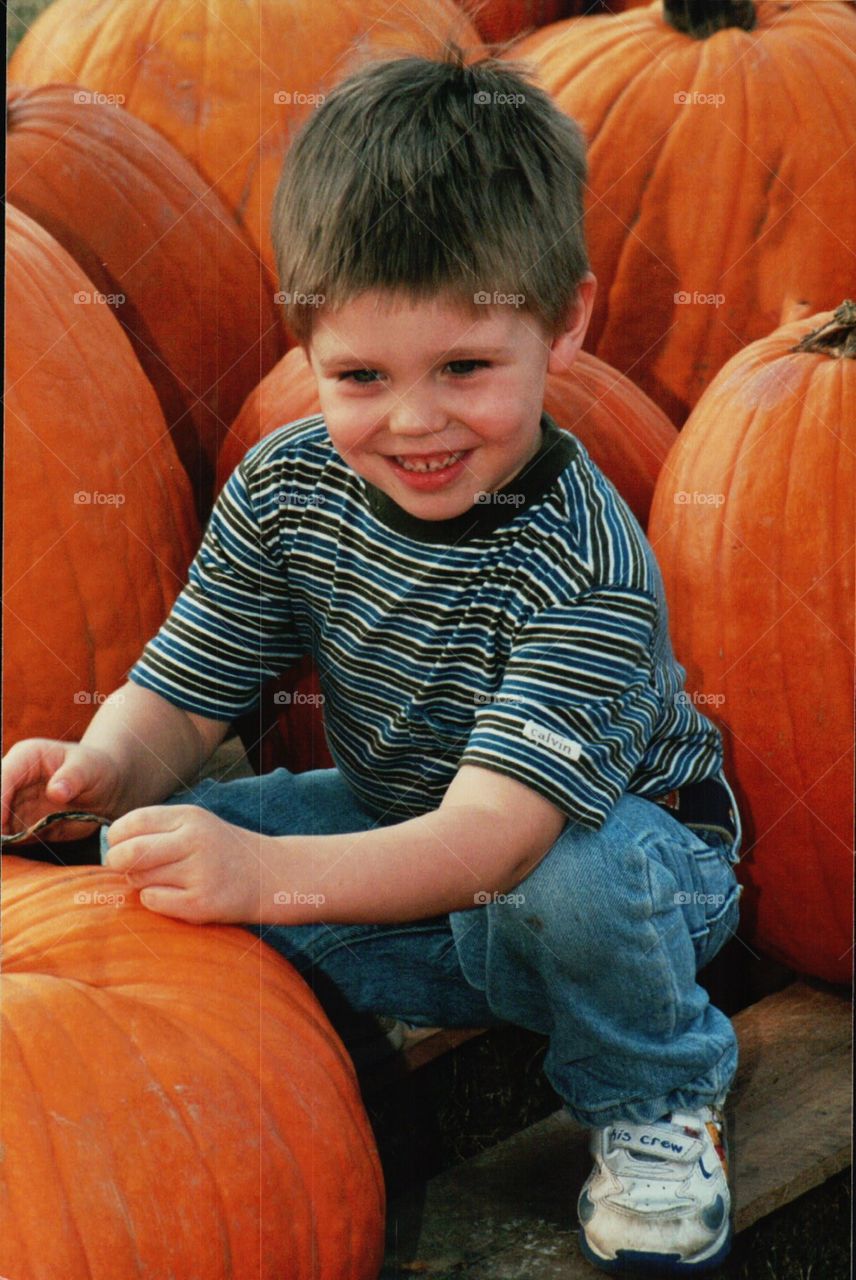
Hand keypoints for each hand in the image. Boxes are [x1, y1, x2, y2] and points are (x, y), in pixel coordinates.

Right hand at [1, 738, 122, 842]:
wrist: (106, 788)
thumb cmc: (97, 769)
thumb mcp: (90, 768)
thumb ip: (74, 777)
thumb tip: (55, 791)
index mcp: (26, 757)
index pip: (3, 777)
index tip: (2, 822)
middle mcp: (14, 780)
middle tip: (4, 841)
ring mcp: (15, 804)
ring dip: (1, 838)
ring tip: (7, 851)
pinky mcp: (21, 825)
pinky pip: (8, 838)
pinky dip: (7, 848)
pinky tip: (11, 857)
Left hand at [103, 805, 268, 923]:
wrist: (268, 876)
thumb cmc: (220, 850)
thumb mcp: (195, 825)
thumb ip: (156, 829)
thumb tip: (110, 844)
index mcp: (190, 817)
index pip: (133, 822)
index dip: (117, 836)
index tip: (120, 845)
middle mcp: (195, 840)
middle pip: (129, 853)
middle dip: (119, 863)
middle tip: (127, 868)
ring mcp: (199, 872)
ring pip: (139, 878)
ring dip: (140, 882)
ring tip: (161, 880)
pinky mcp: (201, 902)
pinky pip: (153, 901)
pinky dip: (154, 900)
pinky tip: (172, 896)